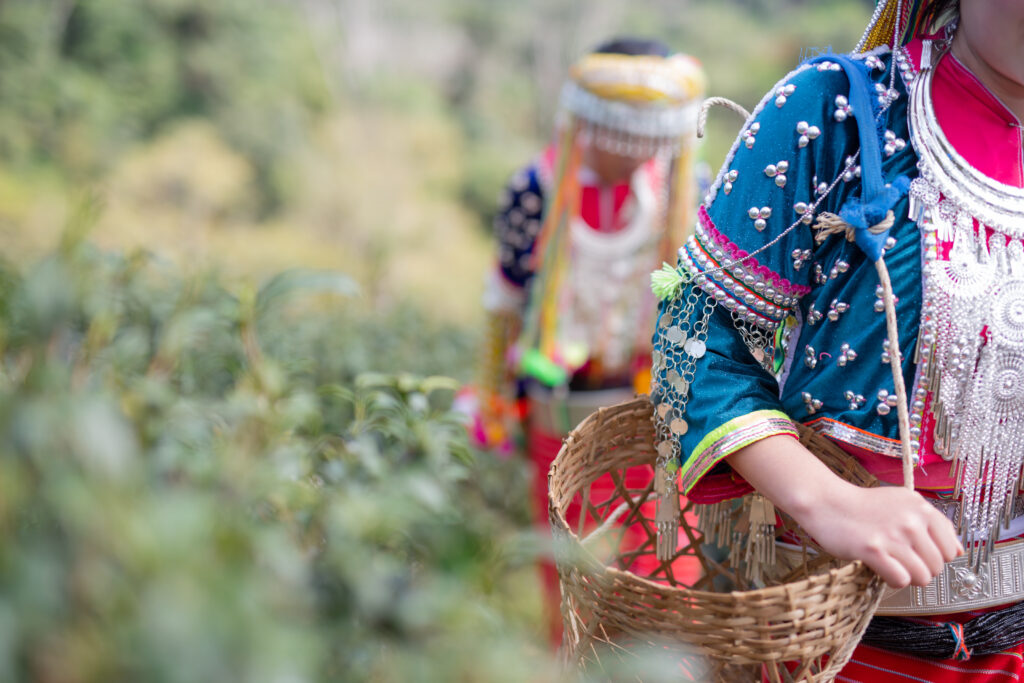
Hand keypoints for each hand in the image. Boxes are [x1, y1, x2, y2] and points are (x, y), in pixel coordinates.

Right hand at [728, 435, 962, 588]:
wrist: (827, 502)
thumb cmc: (863, 506)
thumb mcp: (902, 503)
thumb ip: (931, 523)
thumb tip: (959, 551)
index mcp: (921, 507)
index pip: (952, 548)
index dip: (937, 557)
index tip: (919, 553)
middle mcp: (910, 520)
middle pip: (937, 566)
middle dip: (922, 569)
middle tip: (901, 560)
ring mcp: (892, 536)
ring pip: (921, 576)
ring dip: (908, 577)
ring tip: (892, 565)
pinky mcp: (873, 550)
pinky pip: (900, 580)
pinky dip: (893, 580)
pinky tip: (882, 569)